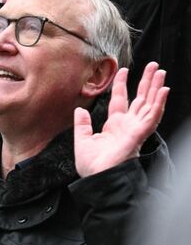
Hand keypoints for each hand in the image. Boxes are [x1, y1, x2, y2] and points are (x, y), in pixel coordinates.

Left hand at [74, 61, 168, 176]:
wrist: (97, 178)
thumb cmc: (92, 166)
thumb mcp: (82, 141)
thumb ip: (82, 125)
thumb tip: (79, 110)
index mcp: (114, 126)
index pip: (120, 100)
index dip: (122, 84)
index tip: (123, 70)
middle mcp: (127, 125)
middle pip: (140, 98)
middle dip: (147, 82)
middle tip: (153, 66)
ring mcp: (135, 129)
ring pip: (150, 104)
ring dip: (156, 88)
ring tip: (160, 72)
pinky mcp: (140, 134)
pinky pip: (153, 116)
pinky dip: (159, 103)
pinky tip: (164, 90)